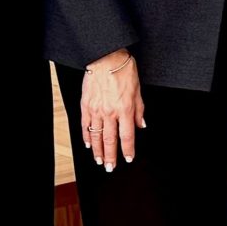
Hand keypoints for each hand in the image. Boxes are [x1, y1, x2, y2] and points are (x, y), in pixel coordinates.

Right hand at [80, 51, 144, 171]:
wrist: (105, 58)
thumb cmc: (123, 70)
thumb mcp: (138, 90)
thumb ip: (139, 110)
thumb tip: (141, 124)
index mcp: (125, 109)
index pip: (127, 136)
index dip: (128, 150)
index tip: (128, 158)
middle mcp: (110, 112)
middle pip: (110, 140)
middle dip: (110, 156)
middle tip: (109, 167)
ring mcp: (96, 110)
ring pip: (96, 135)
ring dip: (97, 150)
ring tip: (98, 160)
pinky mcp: (86, 105)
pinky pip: (85, 125)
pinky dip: (86, 136)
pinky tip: (88, 143)